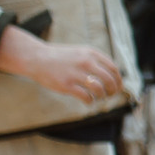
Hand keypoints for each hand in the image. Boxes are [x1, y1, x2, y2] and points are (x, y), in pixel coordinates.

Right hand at [0, 25, 122, 103]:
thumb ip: (96, 61)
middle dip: (113, 90)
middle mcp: (86, 62)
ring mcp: (76, 74)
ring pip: (99, 89)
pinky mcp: (66, 85)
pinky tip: (88, 101)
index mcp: (91, 54)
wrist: (37, 58)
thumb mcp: (81, 52)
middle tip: (110, 95)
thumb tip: (113, 76)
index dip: (118, 80)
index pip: (113, 68)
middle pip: (109, 80)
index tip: (118, 86)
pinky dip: (90, 101)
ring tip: (99, 98)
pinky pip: (86, 97)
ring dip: (102, 96)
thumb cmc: (61, 58)